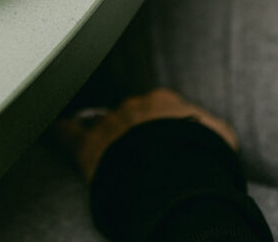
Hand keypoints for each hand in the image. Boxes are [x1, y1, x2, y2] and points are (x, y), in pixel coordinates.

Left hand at [57, 88, 237, 181]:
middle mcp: (134, 107)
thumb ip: (215, 130)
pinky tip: (56, 128)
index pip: (160, 108)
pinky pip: (68, 134)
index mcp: (164, 103)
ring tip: (109, 147)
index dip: (161, 126)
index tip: (165, 139)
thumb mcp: (221, 140)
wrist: (172, 174)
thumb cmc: (201, 157)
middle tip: (140, 151)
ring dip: (105, 133)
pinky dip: (61, 131)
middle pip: (131, 115)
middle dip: (134, 130)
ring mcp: (109, 124)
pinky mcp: (88, 147)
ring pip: (102, 122)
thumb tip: (219, 136)